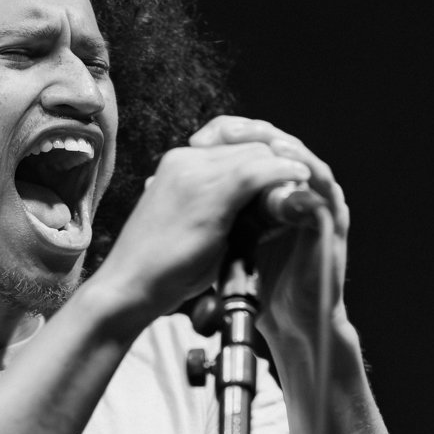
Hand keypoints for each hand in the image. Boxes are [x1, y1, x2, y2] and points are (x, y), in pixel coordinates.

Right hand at [103, 120, 317, 320]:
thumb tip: (257, 208)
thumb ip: (218, 209)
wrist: (128, 288)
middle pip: (247, 145)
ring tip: (305, 184)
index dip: (263, 159)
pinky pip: (257, 171)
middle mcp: (184, 159)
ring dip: (285, 167)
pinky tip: (301, 180)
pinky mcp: (208, 193)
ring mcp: (195, 173)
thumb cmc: (158, 269)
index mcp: (177, 165)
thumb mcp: (191, 227)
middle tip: (301, 179)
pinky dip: (284, 174)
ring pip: (256, 154)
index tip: (284, 176)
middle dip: (278, 159)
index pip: (232, 146)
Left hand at [187, 115, 350, 343]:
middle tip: (231, 132)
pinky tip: (288, 166)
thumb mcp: (218, 238)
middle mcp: (288, 190)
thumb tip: (161, 184)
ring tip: (260, 142)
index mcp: (261, 190)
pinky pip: (324, 187)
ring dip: (281, 146)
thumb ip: (207, 208)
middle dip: (254, 134)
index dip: (228, 136)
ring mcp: (312, 202)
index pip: (248, 145)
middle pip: (274, 143)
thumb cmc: (250, 281)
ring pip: (301, 158)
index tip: (198, 140)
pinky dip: (308, 172)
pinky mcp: (332, 221)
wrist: (281, 320)